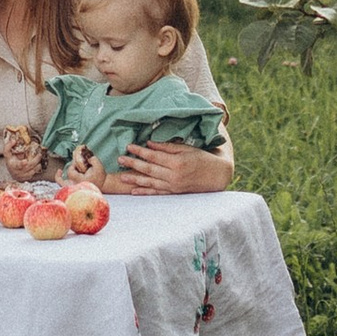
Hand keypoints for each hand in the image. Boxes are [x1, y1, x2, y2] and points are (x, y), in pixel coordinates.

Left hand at [107, 142, 233, 196]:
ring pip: (150, 182)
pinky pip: (157, 192)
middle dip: (133, 164)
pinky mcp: (174, 192)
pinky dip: (145, 192)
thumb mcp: (186, 148)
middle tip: (119, 159)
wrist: (216, 175)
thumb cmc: (202, 158)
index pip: (154, 156)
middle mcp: (174, 175)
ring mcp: (173, 185)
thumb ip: (167, 147)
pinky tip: (134, 191)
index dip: (140, 151)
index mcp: (177, 162)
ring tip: (122, 176)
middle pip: (149, 169)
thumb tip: (149, 143)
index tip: (128, 146)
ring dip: (135, 179)